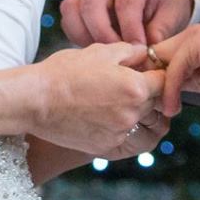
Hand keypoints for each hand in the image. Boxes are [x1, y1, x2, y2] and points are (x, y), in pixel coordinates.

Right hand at [34, 41, 165, 156]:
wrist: (35, 101)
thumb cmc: (64, 72)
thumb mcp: (99, 51)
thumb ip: (130, 51)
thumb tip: (145, 53)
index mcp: (136, 88)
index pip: (164, 82)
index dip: (157, 75)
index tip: (148, 73)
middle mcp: (132, 113)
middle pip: (156, 105)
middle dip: (148, 95)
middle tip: (130, 87)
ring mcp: (119, 133)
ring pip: (142, 124)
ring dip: (137, 114)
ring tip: (116, 103)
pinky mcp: (106, 147)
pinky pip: (124, 138)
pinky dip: (118, 128)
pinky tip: (101, 116)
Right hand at [60, 0, 193, 47]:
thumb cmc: (166, 8)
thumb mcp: (172, 18)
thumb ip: (158, 35)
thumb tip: (143, 55)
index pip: (125, 3)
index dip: (130, 30)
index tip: (139, 51)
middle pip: (92, 5)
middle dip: (104, 36)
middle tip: (119, 57)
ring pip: (73, 10)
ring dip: (86, 37)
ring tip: (107, 54)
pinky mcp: (79, 3)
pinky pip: (68, 19)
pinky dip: (77, 36)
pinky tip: (96, 49)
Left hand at [154, 24, 199, 126]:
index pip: (171, 60)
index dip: (164, 82)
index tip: (166, 107)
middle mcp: (197, 38)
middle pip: (161, 58)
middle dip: (156, 82)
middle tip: (156, 108)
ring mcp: (196, 39)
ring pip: (164, 62)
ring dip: (161, 87)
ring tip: (164, 110)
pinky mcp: (197, 46)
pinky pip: (175, 69)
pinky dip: (170, 89)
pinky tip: (173, 108)